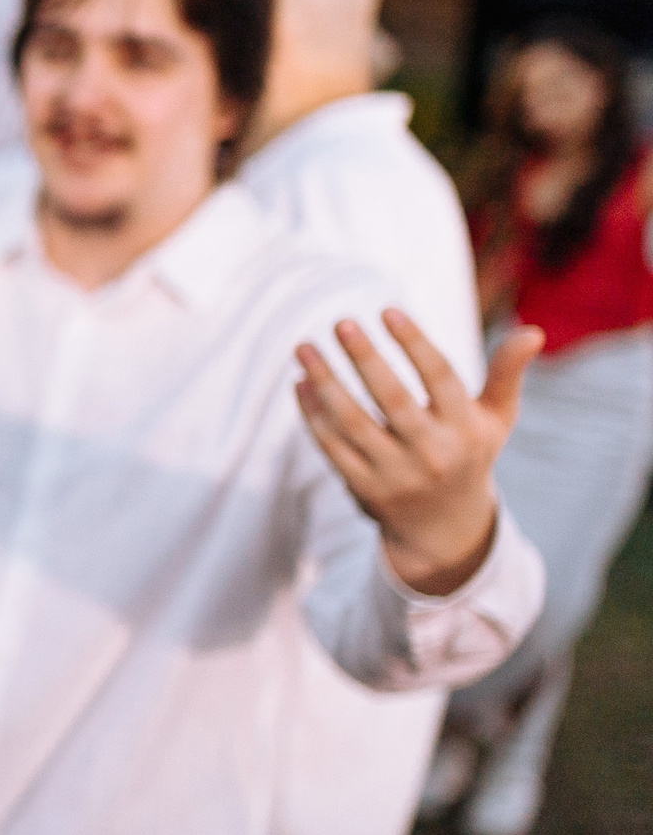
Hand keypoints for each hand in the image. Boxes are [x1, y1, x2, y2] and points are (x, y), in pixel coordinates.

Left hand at [294, 309, 540, 594]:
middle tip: (342, 322)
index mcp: (466, 430)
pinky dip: (312, 414)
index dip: (415, 344)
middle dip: (365, 359)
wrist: (443, 524)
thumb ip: (507, 374)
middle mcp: (431, 453)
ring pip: (353, 422)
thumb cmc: (469, 452)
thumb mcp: (496, 418)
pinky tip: (300, 382)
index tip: (388, 310)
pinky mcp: (362, 487)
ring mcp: (394, 473)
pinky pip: (332, 446)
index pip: (441, 379)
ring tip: (303, 347)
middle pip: (393, 399)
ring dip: (325, 383)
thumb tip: (534, 332)